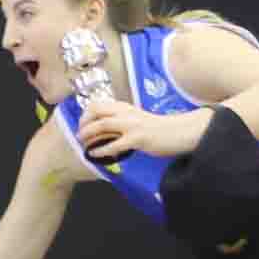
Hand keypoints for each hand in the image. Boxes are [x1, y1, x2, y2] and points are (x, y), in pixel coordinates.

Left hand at [77, 101, 209, 161]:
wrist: (178, 132)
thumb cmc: (158, 128)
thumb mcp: (136, 118)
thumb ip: (121, 120)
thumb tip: (103, 129)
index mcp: (124, 107)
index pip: (97, 104)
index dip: (85, 114)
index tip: (82, 124)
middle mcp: (125, 113)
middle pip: (95, 112)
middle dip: (83, 123)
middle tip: (80, 135)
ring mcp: (131, 125)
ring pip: (102, 126)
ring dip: (88, 135)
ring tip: (83, 144)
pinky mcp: (137, 139)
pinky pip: (113, 144)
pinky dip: (100, 150)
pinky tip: (94, 154)